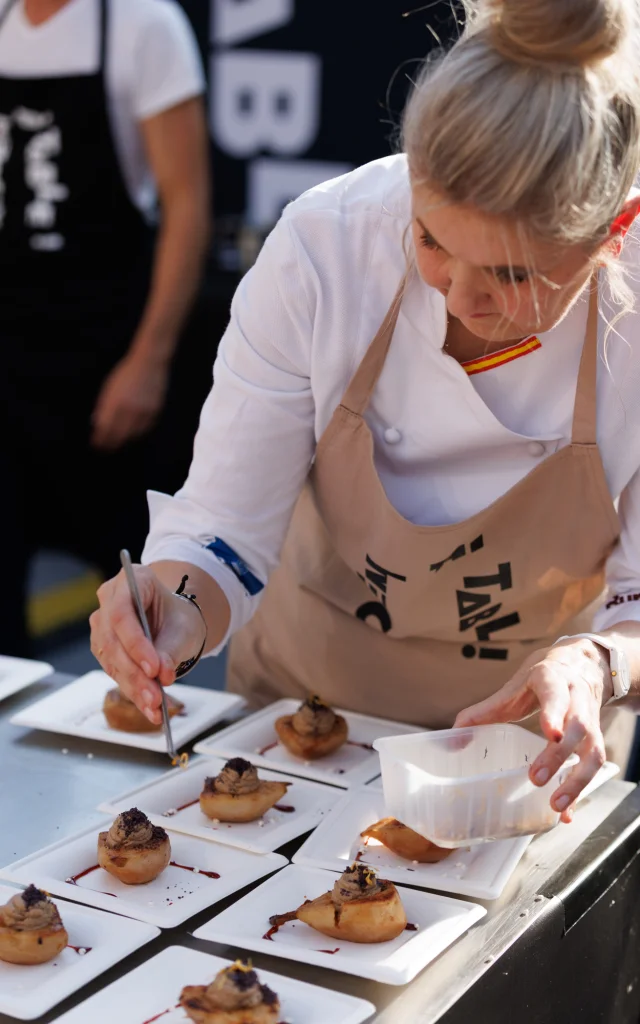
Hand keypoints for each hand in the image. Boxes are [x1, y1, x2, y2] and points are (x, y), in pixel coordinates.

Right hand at [90, 565, 205, 724]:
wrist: (174, 622)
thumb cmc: (178, 617)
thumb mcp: (183, 628)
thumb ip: (171, 649)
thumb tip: (162, 676)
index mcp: (131, 580)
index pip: (122, 614)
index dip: (135, 644)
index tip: (154, 668)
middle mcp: (109, 600)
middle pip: (113, 641)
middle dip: (135, 673)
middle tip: (156, 696)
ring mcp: (102, 625)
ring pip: (111, 660)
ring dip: (133, 687)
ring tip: (155, 707)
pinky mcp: (103, 649)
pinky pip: (115, 673)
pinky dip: (133, 692)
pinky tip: (149, 709)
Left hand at [91, 347, 169, 450]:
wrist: (149, 363)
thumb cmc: (126, 373)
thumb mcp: (109, 388)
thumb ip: (103, 406)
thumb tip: (98, 423)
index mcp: (115, 403)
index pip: (105, 428)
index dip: (100, 439)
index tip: (97, 445)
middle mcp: (129, 410)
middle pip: (119, 435)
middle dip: (111, 444)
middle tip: (106, 449)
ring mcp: (143, 412)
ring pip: (133, 435)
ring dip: (125, 440)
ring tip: (120, 442)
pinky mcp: (155, 412)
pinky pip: (145, 429)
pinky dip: (139, 433)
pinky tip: (134, 433)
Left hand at [454, 639, 611, 822]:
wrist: (581, 665)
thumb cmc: (541, 680)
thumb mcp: (513, 688)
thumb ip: (483, 712)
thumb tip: (452, 739)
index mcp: (552, 680)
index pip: (556, 694)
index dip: (554, 713)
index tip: (550, 733)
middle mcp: (577, 699)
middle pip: (576, 726)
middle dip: (558, 754)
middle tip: (536, 778)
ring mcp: (590, 720)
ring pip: (593, 750)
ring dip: (577, 780)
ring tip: (556, 804)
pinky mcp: (596, 738)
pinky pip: (594, 766)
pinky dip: (581, 791)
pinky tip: (566, 813)